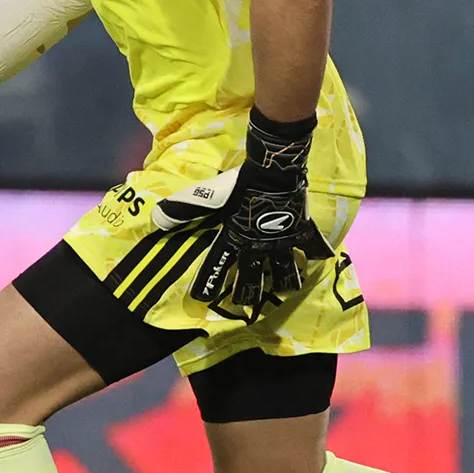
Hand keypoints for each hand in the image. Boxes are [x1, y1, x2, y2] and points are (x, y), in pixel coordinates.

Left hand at [161, 112, 330, 318]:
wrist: (273, 167)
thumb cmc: (239, 183)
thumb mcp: (207, 196)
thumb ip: (183, 209)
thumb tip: (156, 220)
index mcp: (235, 240)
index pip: (218, 268)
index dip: (210, 285)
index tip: (205, 300)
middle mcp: (259, 248)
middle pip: (253, 281)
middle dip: (248, 295)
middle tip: (246, 305)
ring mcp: (282, 243)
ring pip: (287, 274)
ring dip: (284, 284)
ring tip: (283, 290)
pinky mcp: (301, 232)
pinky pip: (313, 249)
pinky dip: (317, 255)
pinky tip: (317, 263)